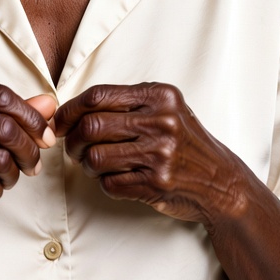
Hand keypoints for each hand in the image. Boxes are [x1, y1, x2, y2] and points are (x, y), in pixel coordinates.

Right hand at [0, 80, 56, 225]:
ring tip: (8, 177)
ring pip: (0, 160)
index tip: (45, 134)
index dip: (31, 116)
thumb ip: (7, 110)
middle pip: (5, 128)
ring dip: (14, 174)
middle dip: (29, 149)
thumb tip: (49, 103)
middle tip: (34, 163)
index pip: (0, 95)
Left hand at [54, 83, 242, 224]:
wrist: (221, 181)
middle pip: (91, 126)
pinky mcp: (157, 183)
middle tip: (71, 147)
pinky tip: (115, 178)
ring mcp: (160, 154)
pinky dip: (104, 183)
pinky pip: (109, 183)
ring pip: (95, 157)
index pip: (98, 95)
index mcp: (159, 96)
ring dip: (86, 164)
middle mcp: (161, 121)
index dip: (70, 109)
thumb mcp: (166, 109)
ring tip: (94, 164)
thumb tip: (71, 110)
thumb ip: (127, 103)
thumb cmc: (185, 142)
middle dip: (72, 140)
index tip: (58, 121)